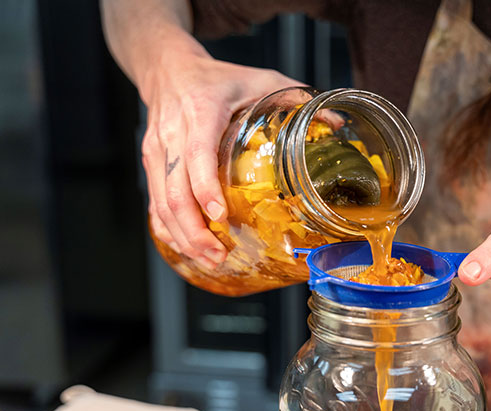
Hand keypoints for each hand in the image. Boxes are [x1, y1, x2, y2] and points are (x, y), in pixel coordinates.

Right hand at [140, 44, 301, 268]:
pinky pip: (154, 202)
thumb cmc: (219, 78)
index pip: (196, 153)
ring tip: (209, 258)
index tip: (220, 215)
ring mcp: (157, 151)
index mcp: (201, 110)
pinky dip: (167, 229)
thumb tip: (337, 124)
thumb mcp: (260, 79)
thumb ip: (297, 98)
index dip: (205, 187)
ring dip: (183, 236)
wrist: (168, 68)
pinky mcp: (150, 164)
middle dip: (194, 229)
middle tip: (218, 254)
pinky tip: (187, 247)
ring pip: (160, 201)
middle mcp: (173, 133)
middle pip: (173, 190)